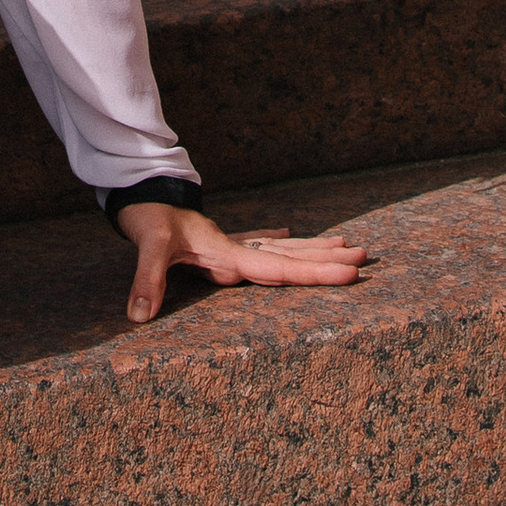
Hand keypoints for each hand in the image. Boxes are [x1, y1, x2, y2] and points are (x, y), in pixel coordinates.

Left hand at [114, 201, 369, 327]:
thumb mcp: (147, 244)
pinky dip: (278, 242)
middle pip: (290, 257)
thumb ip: (147, 279)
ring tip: (346, 245)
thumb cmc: (148, 217)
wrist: (140, 190)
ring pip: (281, 249)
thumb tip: (140, 315)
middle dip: (326, 261)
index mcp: (227, 253)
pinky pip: (258, 245)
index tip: (348, 274)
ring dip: (312, 250)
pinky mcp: (220, 243)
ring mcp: (230, 245)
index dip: (314, 273)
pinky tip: (288, 233)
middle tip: (365, 259)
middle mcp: (236, 249)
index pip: (279, 268)